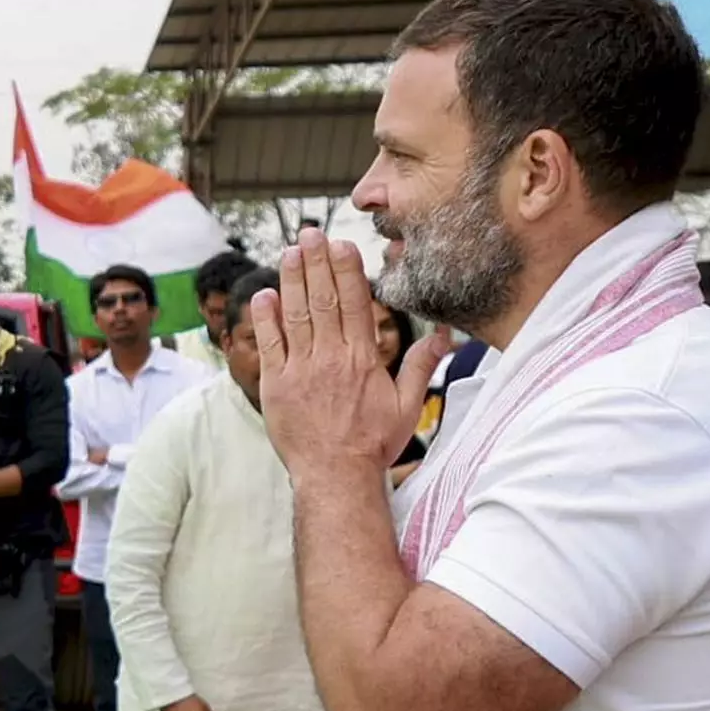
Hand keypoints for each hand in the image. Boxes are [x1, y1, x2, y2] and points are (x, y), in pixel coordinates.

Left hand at [255, 234, 437, 484]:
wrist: (335, 476)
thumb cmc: (373, 444)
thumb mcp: (407, 404)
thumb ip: (422, 364)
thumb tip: (445, 333)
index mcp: (363, 359)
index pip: (355, 304)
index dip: (346, 271)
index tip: (342, 245)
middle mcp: (331, 358)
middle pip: (323, 300)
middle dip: (316, 263)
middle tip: (310, 234)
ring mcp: (301, 370)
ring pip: (295, 315)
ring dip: (291, 280)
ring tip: (290, 252)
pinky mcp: (275, 386)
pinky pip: (269, 345)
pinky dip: (265, 319)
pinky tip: (264, 295)